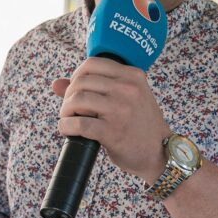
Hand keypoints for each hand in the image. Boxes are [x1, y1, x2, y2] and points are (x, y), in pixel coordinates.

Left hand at [52, 57, 169, 182]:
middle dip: (69, 96)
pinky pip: (79, 124)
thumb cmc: (141, 126)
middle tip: (70, 109)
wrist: (161, 153)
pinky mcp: (113, 132)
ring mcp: (120, 110)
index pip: (93, 63)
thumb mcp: (128, 98)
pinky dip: (66, 127)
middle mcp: (128, 89)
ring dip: (65, 111)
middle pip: (81, 82)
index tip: (75, 90)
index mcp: (133, 76)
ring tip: (69, 119)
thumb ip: (95, 87)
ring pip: (78, 100)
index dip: (76, 75)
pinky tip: (68, 131)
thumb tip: (56, 84)